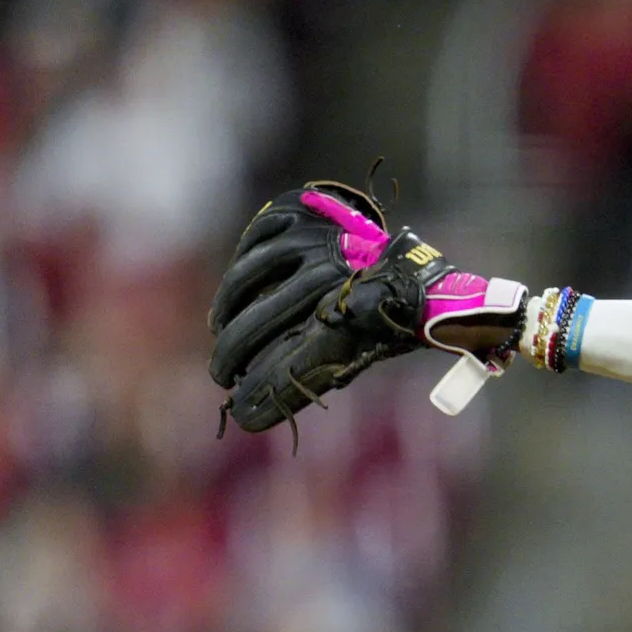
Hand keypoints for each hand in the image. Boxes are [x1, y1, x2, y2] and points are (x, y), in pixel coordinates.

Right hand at [206, 179, 522, 432]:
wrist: (411, 263)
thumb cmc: (387, 318)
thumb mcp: (369, 347)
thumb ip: (322, 368)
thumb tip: (261, 405)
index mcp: (354, 314)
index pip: (295, 362)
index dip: (265, 390)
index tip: (242, 415)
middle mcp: (329, 275)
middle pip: (259, 322)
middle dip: (232, 356)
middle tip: (222, 376)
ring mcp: (311, 241)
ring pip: (245, 278)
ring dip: (226, 312)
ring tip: (220, 333)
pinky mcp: (299, 216)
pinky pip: (254, 242)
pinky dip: (238, 272)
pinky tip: (233, 297)